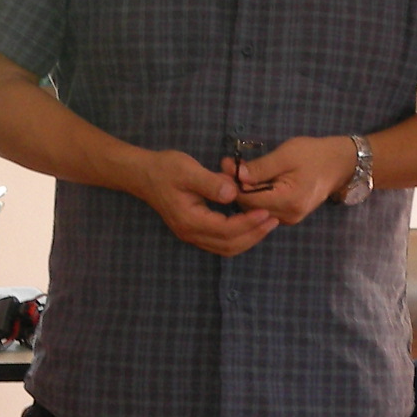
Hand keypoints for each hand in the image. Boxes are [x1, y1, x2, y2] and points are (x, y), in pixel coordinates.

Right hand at [130, 149, 277, 256]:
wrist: (143, 174)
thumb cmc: (165, 169)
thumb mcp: (188, 170)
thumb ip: (211, 183)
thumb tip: (233, 194)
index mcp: (190, 220)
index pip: (226, 230)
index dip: (249, 223)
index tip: (266, 211)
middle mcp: (191, 233)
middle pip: (229, 245)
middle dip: (254, 234)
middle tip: (273, 219)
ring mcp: (191, 234)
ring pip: (225, 247)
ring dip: (248, 238)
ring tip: (266, 223)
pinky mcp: (193, 230)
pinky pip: (220, 242)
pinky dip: (238, 236)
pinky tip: (249, 222)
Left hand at [228, 135, 356, 224]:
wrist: (340, 163)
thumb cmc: (314, 155)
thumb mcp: (286, 155)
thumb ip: (260, 168)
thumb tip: (235, 174)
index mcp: (288, 201)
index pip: (248, 200)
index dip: (233, 183)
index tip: (225, 164)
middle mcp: (288, 216)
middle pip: (250, 207)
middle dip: (237, 187)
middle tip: (227, 165)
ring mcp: (289, 218)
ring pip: (255, 209)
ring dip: (245, 191)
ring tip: (236, 169)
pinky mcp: (289, 215)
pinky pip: (265, 208)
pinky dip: (256, 195)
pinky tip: (252, 180)